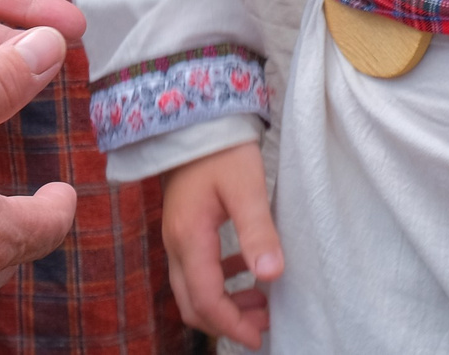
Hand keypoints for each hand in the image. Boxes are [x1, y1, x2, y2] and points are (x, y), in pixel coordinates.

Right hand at [161, 141, 282, 347]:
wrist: (194, 116)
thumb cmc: (222, 147)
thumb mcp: (247, 187)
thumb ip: (258, 232)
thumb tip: (272, 275)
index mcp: (189, 238)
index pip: (206, 299)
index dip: (232, 325)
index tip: (260, 336)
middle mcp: (176, 243)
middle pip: (192, 303)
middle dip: (227, 322)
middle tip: (264, 325)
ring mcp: (176, 236)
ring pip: (192, 289)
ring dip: (224, 304)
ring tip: (263, 302)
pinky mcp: (184, 228)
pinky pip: (195, 270)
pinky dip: (219, 282)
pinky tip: (247, 272)